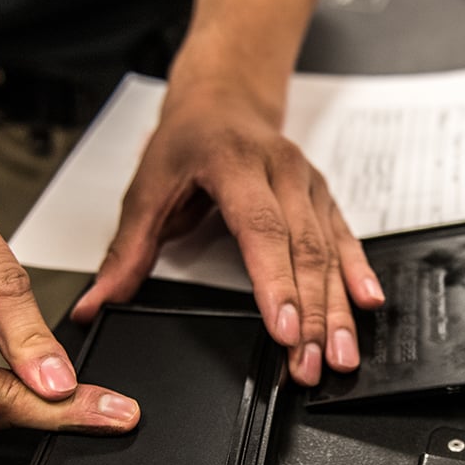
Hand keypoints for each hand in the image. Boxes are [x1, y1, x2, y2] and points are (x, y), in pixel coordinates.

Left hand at [71, 87, 384, 385]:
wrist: (224, 99)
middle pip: (303, 249)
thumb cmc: (188, 141)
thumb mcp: (147, 190)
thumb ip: (127, 253)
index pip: (262, 229)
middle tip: (309, 365)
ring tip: (338, 355)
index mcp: (235, 164)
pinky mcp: (323, 198)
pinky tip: (368, 304)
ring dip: (337, 308)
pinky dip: (358, 274)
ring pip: (329, 251)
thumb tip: (96, 302)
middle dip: (312, 314)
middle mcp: (281, 171)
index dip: (275, 283)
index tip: (284, 330)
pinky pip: (346, 239)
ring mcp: (308, 184)